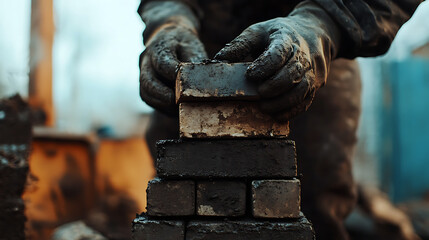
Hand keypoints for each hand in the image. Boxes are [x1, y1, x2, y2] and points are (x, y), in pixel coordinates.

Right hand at [140, 24, 206, 115]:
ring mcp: (143, 73)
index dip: (172, 74)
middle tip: (177, 102)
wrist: (169, 38)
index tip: (183, 85)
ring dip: (162, 104)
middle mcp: (146, 60)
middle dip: (162, 95)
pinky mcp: (145, 84)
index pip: (162, 62)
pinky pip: (149, 98)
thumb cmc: (184, 44)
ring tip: (178, 109)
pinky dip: (161, 106)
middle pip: (148, 81)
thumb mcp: (193, 47)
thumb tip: (200, 83)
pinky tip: (175, 110)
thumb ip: (194, 63)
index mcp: (159, 45)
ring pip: (146, 92)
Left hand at [215, 4, 338, 120]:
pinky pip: (306, 100)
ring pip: (303, 89)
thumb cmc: (277, 34)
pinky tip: (277, 115)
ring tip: (264, 108)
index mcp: (287, 38)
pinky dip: (293, 110)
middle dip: (275, 86)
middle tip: (259, 94)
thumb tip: (218, 60)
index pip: (279, 52)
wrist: (312, 33)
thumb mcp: (258, 32)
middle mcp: (303, 54)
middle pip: (293, 72)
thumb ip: (240, 45)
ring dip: (284, 102)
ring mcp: (312, 70)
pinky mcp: (315, 84)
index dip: (265, 64)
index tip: (250, 75)